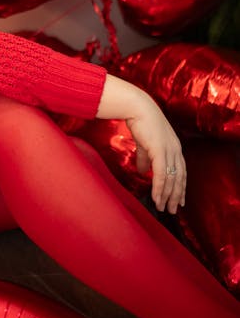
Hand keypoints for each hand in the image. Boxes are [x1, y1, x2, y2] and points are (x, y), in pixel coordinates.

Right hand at [126, 98, 186, 213]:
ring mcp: (169, 150)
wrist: (137, 108)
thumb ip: (145, 159)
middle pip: (180, 178)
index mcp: (174, 147)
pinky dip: (159, 188)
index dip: (181, 186)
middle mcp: (175, 150)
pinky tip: (156, 197)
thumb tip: (143, 171)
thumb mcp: (144, 143)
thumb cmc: (140, 122)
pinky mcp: (160, 151)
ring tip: (163, 207)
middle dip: (176, 195)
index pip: (181, 171)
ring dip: (168, 195)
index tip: (179, 199)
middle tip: (173, 209)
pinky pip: (162, 174)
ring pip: (172, 179)